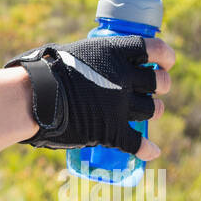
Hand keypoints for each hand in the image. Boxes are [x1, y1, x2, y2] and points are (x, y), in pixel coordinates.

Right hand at [5, 34, 174, 156]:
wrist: (33, 97)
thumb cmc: (42, 70)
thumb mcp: (69, 51)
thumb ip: (87, 59)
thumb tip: (88, 64)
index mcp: (114, 52)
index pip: (154, 49)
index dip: (165, 55)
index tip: (166, 61)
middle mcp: (123, 77)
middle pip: (158, 82)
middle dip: (161, 85)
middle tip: (157, 88)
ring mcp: (120, 105)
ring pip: (152, 109)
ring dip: (154, 110)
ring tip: (152, 111)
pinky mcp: (112, 130)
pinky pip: (137, 143)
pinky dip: (147, 148)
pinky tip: (153, 151)